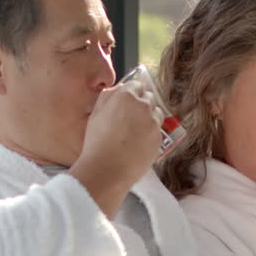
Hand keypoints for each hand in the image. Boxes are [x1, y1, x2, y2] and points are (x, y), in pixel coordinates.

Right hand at [70, 81, 163, 215]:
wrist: (107, 169)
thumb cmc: (97, 142)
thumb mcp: (95, 114)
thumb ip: (108, 97)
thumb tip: (118, 89)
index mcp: (126, 96)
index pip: (136, 85)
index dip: (132, 93)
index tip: (128, 101)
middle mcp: (143, 106)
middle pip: (149, 97)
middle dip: (142, 103)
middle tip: (131, 116)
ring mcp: (153, 122)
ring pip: (156, 112)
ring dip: (149, 117)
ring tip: (136, 130)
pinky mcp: (159, 138)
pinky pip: (157, 130)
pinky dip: (151, 132)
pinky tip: (139, 142)